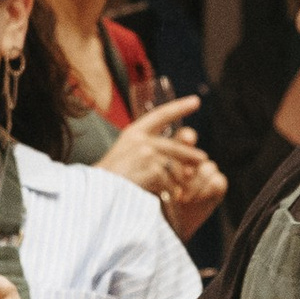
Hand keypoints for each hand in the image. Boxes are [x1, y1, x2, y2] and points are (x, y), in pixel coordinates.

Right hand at [103, 97, 228, 238]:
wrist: (95, 196)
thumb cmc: (108, 181)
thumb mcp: (125, 157)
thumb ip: (147, 151)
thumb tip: (178, 159)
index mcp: (132, 133)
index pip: (160, 114)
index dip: (179, 107)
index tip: (196, 101)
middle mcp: (140, 139)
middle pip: (175, 146)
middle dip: (190, 154)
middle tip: (203, 159)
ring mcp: (146, 153)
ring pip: (174, 167)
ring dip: (175, 182)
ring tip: (172, 192)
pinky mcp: (152, 169)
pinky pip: (169, 182)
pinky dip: (168, 192)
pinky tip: (161, 197)